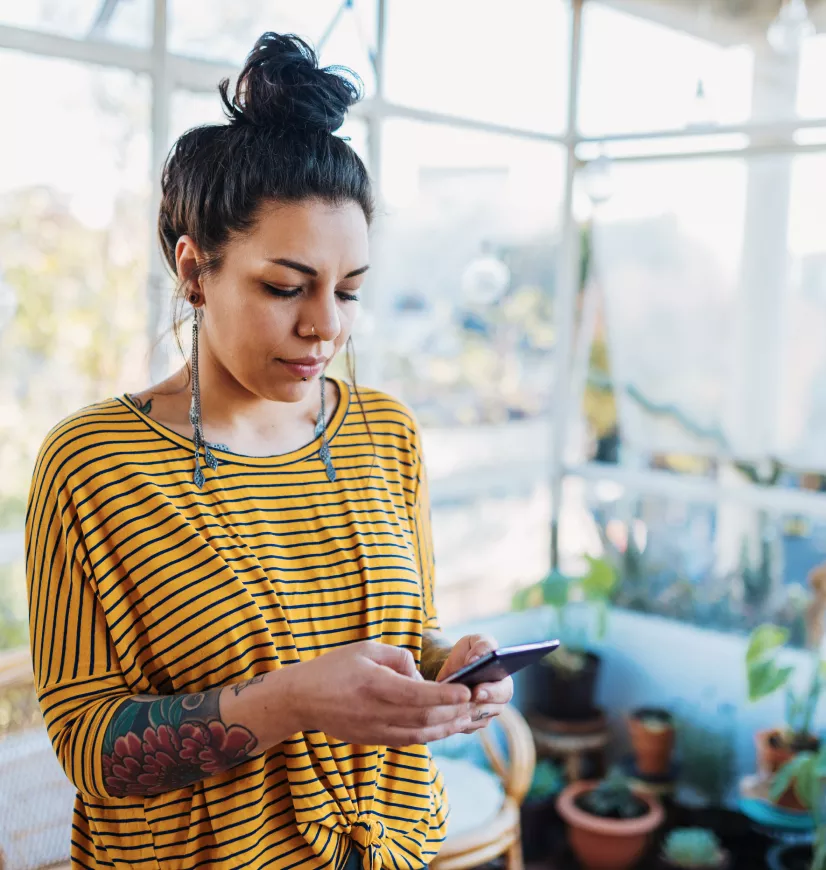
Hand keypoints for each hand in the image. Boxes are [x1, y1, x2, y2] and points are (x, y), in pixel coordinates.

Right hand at [286, 641, 473, 747]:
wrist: (301, 698)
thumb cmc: (333, 667)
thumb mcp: (365, 648)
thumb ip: (398, 658)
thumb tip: (420, 674)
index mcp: (375, 685)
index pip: (417, 694)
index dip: (445, 695)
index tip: (467, 691)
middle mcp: (376, 712)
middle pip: (424, 718)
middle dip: (454, 712)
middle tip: (477, 704)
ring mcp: (374, 730)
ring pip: (420, 734)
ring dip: (447, 727)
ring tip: (468, 718)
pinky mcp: (373, 740)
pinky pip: (408, 741)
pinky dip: (430, 735)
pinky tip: (444, 727)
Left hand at [435, 634, 513, 733]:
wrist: (452, 667)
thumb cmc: (468, 652)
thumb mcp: (475, 641)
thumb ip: (482, 645)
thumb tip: (476, 660)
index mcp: (504, 681)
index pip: (504, 691)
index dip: (492, 693)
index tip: (477, 691)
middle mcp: (497, 702)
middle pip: (491, 710)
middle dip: (475, 705)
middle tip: (460, 701)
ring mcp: (485, 715)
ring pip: (475, 720)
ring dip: (461, 712)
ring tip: (447, 704)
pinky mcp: (470, 724)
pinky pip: (462, 726)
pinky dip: (453, 719)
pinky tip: (442, 711)